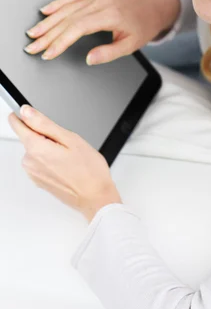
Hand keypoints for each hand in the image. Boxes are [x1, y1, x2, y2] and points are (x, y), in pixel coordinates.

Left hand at [8, 105, 122, 222]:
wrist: (95, 197)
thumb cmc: (88, 170)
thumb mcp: (70, 138)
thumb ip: (44, 124)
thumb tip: (26, 112)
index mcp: (36, 148)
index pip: (18, 125)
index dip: (23, 115)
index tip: (28, 111)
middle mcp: (30, 162)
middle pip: (30, 137)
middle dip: (46, 135)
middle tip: (67, 141)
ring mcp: (33, 173)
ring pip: (36, 149)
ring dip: (50, 148)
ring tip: (70, 155)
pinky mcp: (39, 180)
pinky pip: (40, 162)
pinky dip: (51, 159)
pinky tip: (67, 164)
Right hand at [23, 0, 177, 64]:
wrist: (153, 6)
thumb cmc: (143, 26)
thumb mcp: (132, 45)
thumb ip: (110, 52)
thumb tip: (89, 59)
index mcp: (110, 15)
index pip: (78, 27)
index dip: (61, 41)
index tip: (48, 53)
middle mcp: (101, 3)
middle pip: (68, 19)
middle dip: (47, 34)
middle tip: (32, 47)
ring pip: (67, 8)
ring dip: (48, 21)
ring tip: (33, 34)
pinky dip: (57, 4)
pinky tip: (45, 10)